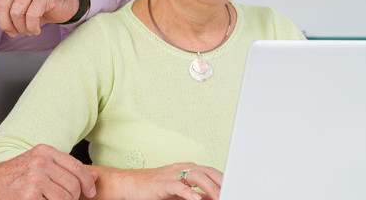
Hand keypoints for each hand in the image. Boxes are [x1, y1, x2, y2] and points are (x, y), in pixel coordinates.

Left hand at [0, 0, 78, 36]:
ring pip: (16, 12)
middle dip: (5, 24)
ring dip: (21, 28)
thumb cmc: (37, 5)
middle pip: (2, 4)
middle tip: (13, 31)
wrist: (64, 5)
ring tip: (27, 30)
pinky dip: (32, 27)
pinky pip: (31, 15)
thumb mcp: (13, 6)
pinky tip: (36, 29)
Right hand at [0, 144, 96, 199]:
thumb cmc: (17, 175)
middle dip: (74, 196)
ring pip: (66, 198)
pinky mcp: (30, 195)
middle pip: (74, 184)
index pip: (77, 167)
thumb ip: (66, 168)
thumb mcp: (40, 164)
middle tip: (65, 199)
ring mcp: (35, 178)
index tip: (90, 192)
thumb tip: (95, 177)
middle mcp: (41, 162)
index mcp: (45, 151)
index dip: (87, 182)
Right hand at [92, 163, 221, 199]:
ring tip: (219, 197)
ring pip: (196, 176)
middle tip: (232, 192)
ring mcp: (172, 174)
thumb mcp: (180, 191)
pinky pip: (177, 186)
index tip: (235, 189)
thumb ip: (196, 194)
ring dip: (210, 188)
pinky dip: (188, 193)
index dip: (224, 180)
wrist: (131, 184)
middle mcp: (182, 168)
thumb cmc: (155, 188)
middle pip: (207, 171)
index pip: (212, 172)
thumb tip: (211, 198)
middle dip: (221, 182)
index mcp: (188, 169)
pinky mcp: (162, 183)